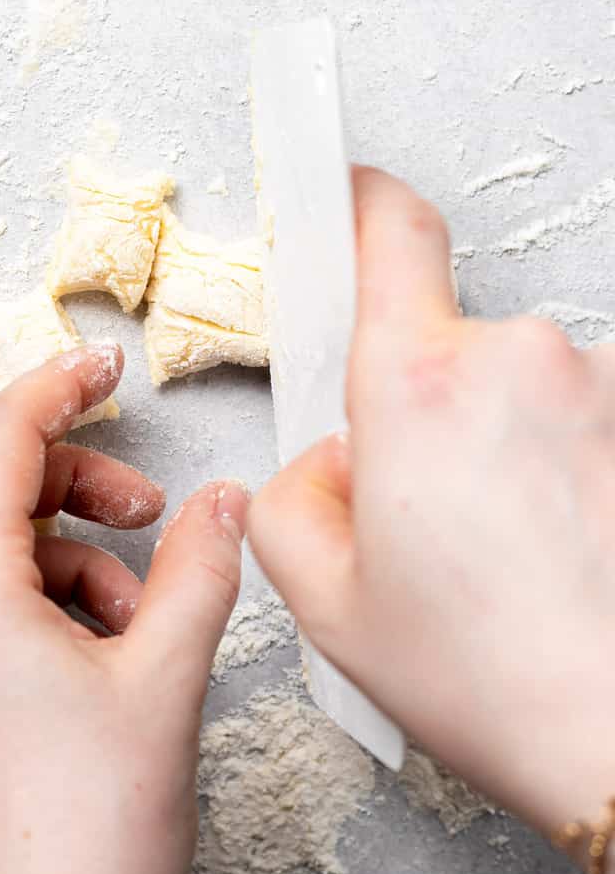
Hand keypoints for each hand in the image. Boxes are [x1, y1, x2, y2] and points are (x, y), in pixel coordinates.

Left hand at [0, 343, 249, 873]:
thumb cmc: (100, 831)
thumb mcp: (167, 676)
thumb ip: (201, 565)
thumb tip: (225, 500)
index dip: (58, 387)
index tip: (107, 365)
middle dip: (63, 476)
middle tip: (144, 509)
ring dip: (51, 547)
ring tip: (131, 613)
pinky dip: (19, 597)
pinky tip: (87, 653)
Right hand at [250, 167, 614, 850]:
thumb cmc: (494, 679)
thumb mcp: (326, 601)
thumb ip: (290, 498)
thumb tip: (331, 462)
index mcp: (419, 382)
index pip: (392, 228)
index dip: (360, 200)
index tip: (346, 194)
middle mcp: (521, 359)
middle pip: (447, 341)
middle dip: (424, 408)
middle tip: (424, 515)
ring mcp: (604, 389)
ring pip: (521, 393)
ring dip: (503, 449)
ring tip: (506, 562)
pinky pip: (583, 426)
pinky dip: (564, 478)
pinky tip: (557, 561)